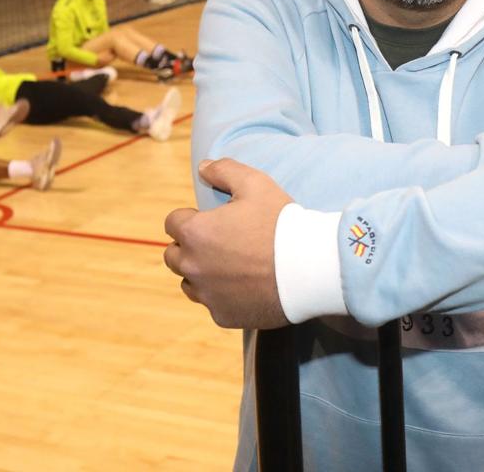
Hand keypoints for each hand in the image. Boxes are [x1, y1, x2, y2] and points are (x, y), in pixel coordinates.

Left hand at [163, 159, 291, 328]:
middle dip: (189, 247)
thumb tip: (203, 167)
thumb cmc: (281, 223)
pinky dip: (222, 296)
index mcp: (195, 233)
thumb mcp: (255, 183)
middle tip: (219, 242)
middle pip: (173, 255)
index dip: (191, 218)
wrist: (310, 268)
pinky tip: (245, 286)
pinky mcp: (223, 316)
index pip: (172, 223)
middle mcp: (193, 266)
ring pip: (189, 282)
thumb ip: (223, 170)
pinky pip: (212, 304)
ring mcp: (207, 295)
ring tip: (230, 265)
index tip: (211, 220)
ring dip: (201, 273)